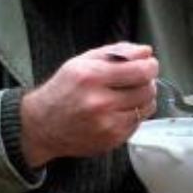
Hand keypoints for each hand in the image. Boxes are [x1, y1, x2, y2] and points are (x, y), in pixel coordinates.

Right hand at [18, 42, 157, 166]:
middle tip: (138, 79)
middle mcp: (99, 102)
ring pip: (147, 107)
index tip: (149, 64)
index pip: (140, 71)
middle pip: (147, 89)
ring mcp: (107, 124)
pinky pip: (138, 122)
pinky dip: (134, 114)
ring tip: (128, 94)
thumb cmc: (62, 91)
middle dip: (147, 81)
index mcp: (91, 77)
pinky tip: (118, 110)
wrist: (42, 126)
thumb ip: (115, 52)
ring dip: (144, 98)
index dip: (150, 66)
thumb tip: (145, 51)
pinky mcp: (112, 140)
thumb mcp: (81, 62)